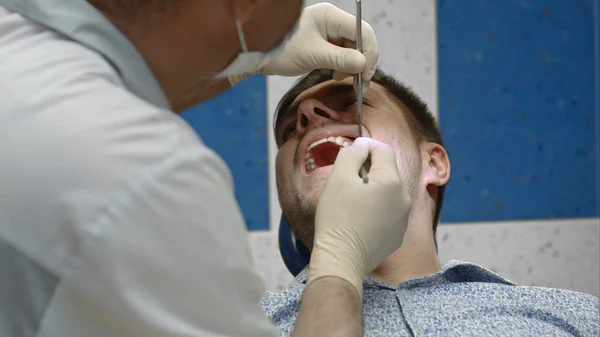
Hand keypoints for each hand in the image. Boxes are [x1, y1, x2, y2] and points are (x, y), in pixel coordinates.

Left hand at [229, 3, 377, 90]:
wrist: (257, 54)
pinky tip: (336, 75)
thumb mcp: (312, 55)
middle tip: (359, 84)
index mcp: (331, 16)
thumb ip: (340, 59)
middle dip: (362, 62)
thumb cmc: (282, 50)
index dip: (369, 54)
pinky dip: (343, 66)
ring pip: (352, 49)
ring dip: (352, 66)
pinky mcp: (322, 43)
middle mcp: (332, 21)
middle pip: (360, 40)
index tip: (365, 76)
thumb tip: (364, 64)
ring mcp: (328, 32)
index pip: (363, 32)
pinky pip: (341, 54)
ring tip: (342, 80)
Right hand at [307, 138, 410, 295]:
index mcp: (392, 181)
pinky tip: (359, 219)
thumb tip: (362, 145)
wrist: (341, 259)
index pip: (382, 149)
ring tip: (351, 202)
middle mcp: (405, 198)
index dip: (364, 146)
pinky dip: (376, 209)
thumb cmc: (337, 217)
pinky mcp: (398, 235)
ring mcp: (403, 219)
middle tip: (346, 180)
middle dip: (368, 169)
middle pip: (387, 170)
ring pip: (389, 191)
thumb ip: (352, 153)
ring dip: (372, 189)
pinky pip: (389, 212)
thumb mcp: (339, 177)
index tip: (349, 154)